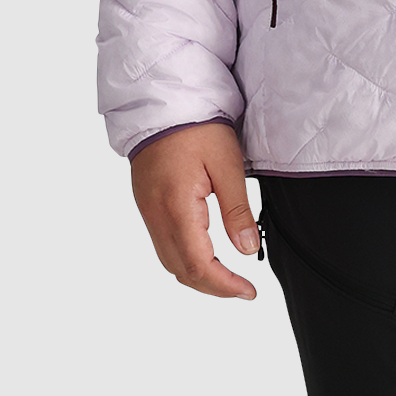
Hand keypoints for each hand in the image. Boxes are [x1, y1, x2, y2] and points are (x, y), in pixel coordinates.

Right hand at [130, 122, 260, 297]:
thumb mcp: (228, 165)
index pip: (198, 265)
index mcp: (176, 207)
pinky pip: (163, 245)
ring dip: (198, 276)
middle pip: (181, 271)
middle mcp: (156, 215)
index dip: (224, 285)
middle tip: (242, 290)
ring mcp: (148, 212)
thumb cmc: (196, 128)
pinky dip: (185, 259)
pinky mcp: (147, 206)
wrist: (162, 104)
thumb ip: (238, 210)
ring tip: (228, 278)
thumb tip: (247, 249)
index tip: (248, 291)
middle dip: (213, 288)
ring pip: (170, 262)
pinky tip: (205, 256)